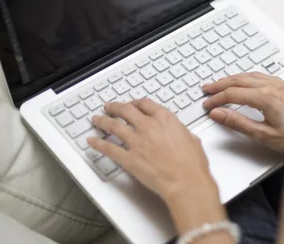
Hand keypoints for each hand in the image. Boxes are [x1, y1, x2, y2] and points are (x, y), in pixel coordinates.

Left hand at [88, 99, 226, 234]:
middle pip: (126, 110)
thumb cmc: (192, 164)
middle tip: (109, 107)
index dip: (136, 103)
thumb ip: (181, 132)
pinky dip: (98, 144)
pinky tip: (92, 141)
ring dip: (103, 121)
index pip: (145, 104)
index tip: (132, 104)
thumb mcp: (192, 139)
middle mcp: (148, 126)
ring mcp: (137, 141)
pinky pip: (109, 148)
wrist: (185, 181)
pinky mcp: (129, 158)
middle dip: (115, 107)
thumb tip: (180, 133)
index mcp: (165, 119)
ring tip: (96, 119)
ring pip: (113, 126)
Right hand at [203, 72, 283, 154]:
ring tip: (221, 83)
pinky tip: (245, 80)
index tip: (207, 104)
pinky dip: (247, 77)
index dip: (217, 98)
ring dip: (233, 78)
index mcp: (266, 98)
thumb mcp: (264, 135)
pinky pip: (261, 76)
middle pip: (240, 80)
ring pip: (251, 75)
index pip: (233, 94)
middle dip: (221, 84)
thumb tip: (219, 113)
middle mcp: (273, 87)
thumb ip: (239, 123)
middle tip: (207, 89)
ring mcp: (281, 85)